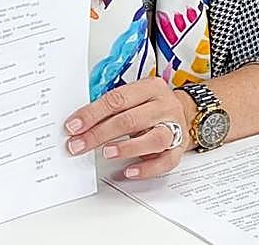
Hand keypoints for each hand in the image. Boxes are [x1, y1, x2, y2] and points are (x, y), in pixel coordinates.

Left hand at [64, 76, 191, 178]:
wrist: (186, 113)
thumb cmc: (151, 107)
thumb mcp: (135, 98)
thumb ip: (111, 109)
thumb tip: (79, 125)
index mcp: (151, 88)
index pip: (118, 99)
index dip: (93, 113)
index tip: (73, 126)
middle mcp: (165, 106)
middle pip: (132, 119)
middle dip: (100, 134)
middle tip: (79, 145)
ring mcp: (175, 127)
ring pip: (154, 138)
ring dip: (127, 147)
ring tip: (107, 153)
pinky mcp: (179, 148)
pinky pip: (166, 161)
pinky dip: (147, 168)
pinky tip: (129, 171)